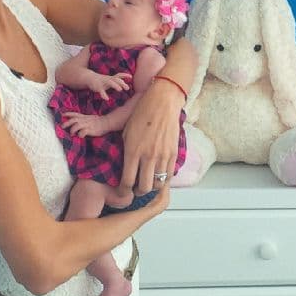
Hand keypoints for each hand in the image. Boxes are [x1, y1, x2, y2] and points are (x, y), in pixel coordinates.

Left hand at [61, 111, 110, 137]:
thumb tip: (79, 122)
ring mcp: (87, 124)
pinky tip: (80, 136)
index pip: (75, 114)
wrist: (108, 122)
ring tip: (71, 134)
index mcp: (85, 117)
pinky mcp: (90, 130)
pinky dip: (80, 134)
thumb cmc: (100, 121)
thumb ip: (85, 119)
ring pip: (77, 125)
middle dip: (67, 123)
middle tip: (62, 126)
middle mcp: (85, 120)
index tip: (62, 114)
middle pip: (74, 120)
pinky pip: (83, 132)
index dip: (68, 114)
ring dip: (72, 129)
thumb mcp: (91, 118)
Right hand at [86, 70, 130, 96]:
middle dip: (122, 83)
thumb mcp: (110, 79)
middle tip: (128, 88)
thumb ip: (117, 80)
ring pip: (110, 82)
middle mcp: (108, 79)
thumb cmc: (102, 80)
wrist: (89, 77)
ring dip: (115, 85)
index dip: (125, 75)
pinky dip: (104, 94)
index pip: (119, 75)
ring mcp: (103, 82)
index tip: (131, 77)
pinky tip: (107, 99)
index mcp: (111, 78)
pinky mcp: (98, 87)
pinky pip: (101, 90)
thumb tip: (125, 83)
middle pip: (116, 79)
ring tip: (120, 90)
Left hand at [121, 78, 181, 193]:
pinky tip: (159, 175)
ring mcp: (163, 156)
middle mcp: (148, 156)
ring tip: (148, 183)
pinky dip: (164, 179)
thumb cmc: (141, 115)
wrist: (162, 102)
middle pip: (144, 188)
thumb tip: (126, 168)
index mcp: (133, 151)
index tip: (122, 192)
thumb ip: (127, 152)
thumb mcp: (127, 133)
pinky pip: (169, 174)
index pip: (127, 181)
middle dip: (138, 192)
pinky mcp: (173, 153)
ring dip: (152, 187)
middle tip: (135, 190)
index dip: (123, 191)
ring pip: (159, 184)